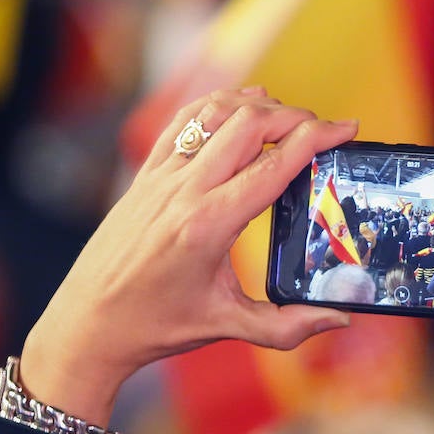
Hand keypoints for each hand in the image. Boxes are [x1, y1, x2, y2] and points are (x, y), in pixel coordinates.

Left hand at [20, 88, 356, 424]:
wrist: (87, 323)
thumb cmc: (155, 326)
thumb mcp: (228, 327)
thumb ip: (288, 326)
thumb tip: (339, 317)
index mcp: (209, 225)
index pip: (273, 165)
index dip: (316, 138)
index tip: (346, 128)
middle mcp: (184, 191)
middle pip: (248, 124)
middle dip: (293, 116)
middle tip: (322, 128)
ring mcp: (160, 177)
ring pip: (215, 114)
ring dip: (256, 106)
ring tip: (286, 117)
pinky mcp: (144, 175)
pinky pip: (183, 122)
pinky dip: (217, 106)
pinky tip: (239, 107)